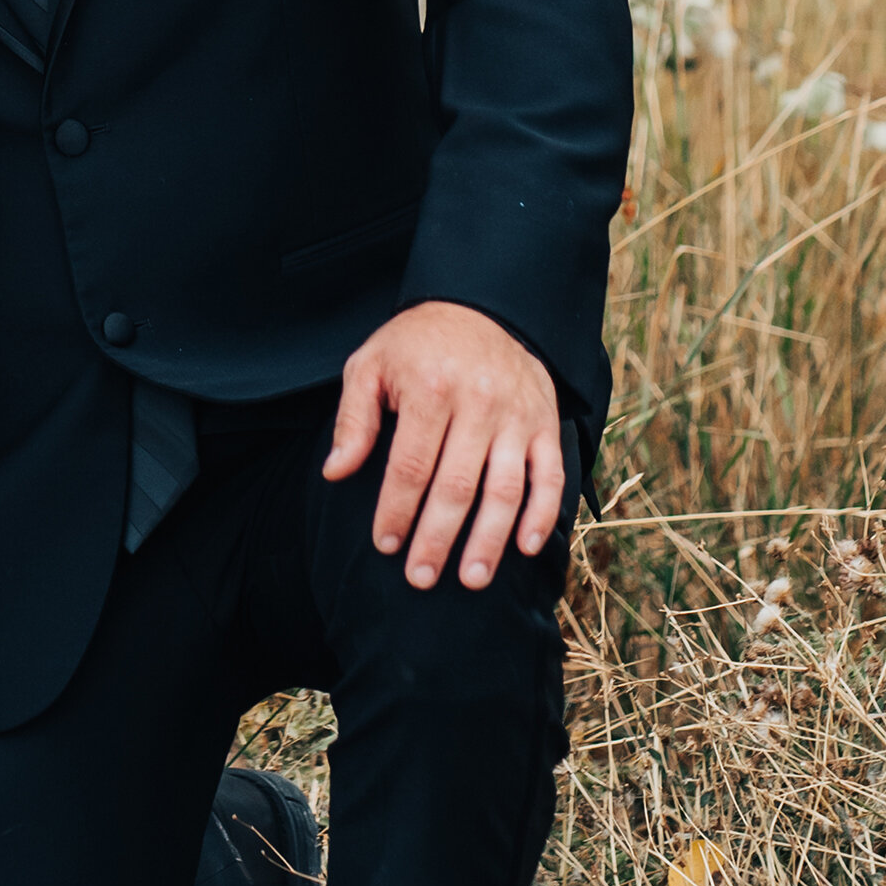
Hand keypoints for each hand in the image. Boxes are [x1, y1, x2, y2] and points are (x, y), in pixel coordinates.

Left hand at [326, 302, 565, 593]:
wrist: (481, 307)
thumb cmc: (416, 344)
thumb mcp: (370, 364)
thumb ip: (353, 420)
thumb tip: (335, 472)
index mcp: (430, 389)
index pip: (411, 466)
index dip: (397, 510)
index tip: (386, 545)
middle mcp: (478, 403)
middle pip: (457, 486)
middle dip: (437, 538)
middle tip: (420, 578)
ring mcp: (516, 415)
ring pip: (505, 489)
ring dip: (489, 540)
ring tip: (471, 578)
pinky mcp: (544, 423)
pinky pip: (550, 475)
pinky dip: (543, 514)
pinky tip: (526, 547)